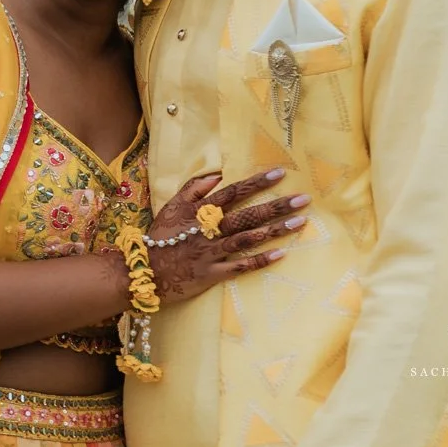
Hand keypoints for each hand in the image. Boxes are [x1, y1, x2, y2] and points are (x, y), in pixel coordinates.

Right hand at [142, 169, 309, 306]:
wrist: (145, 271)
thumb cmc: (161, 237)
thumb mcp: (172, 206)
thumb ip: (194, 189)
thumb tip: (217, 175)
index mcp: (200, 211)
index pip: (233, 192)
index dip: (256, 182)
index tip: (279, 173)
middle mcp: (209, 229)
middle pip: (247, 214)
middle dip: (276, 206)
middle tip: (303, 199)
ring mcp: (212, 252)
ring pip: (248, 238)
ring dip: (275, 230)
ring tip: (300, 222)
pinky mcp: (213, 273)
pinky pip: (240, 266)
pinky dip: (260, 260)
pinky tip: (280, 254)